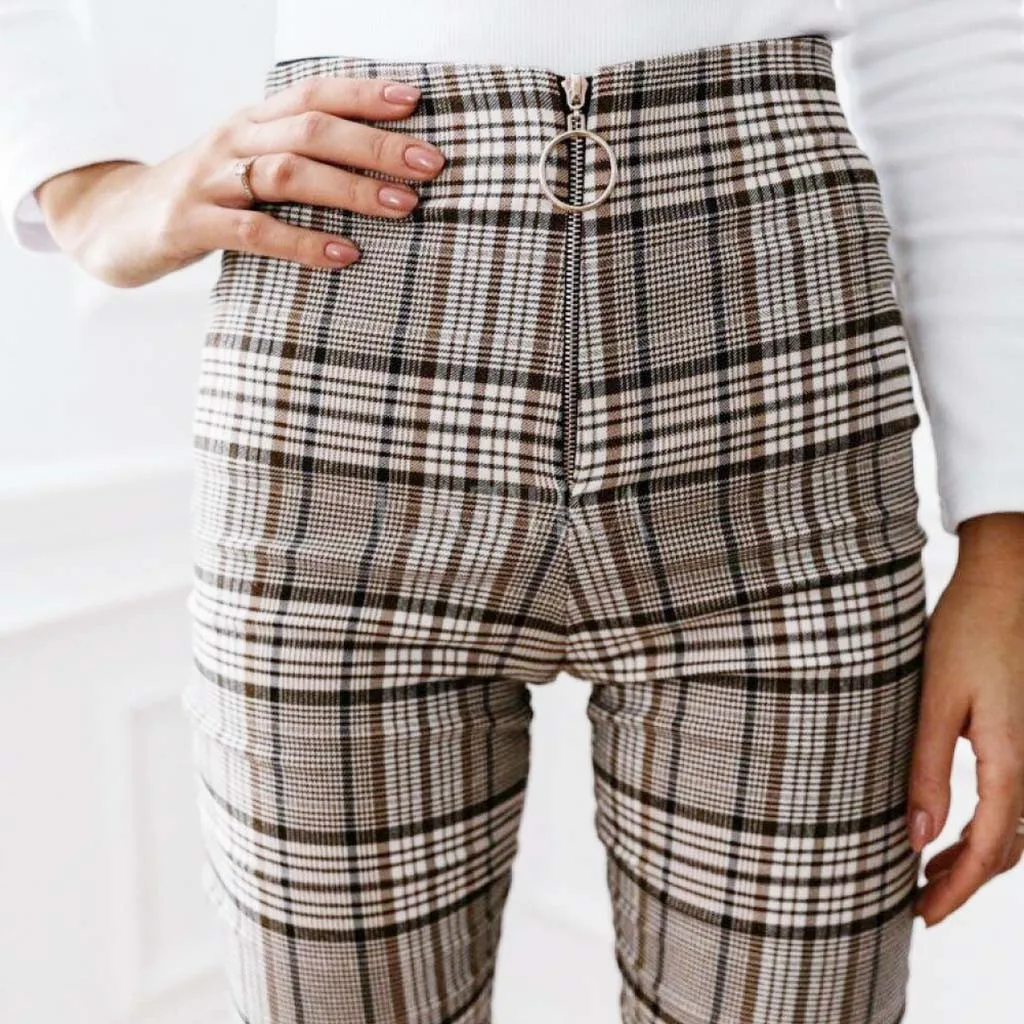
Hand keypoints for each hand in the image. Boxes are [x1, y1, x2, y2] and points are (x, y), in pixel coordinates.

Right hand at [33, 76, 446, 287]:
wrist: (114, 222)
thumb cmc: (202, 198)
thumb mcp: (246, 167)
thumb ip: (296, 161)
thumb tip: (378, 173)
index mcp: (251, 123)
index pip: (313, 94)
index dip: (364, 93)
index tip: (416, 102)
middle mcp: (234, 141)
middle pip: (311, 130)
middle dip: (375, 145)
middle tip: (430, 164)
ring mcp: (210, 182)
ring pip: (286, 174)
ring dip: (349, 188)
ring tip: (402, 206)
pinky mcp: (191, 225)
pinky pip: (254, 232)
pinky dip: (302, 243)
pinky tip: (344, 255)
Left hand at [906, 512, 1023, 927]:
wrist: (1006, 587)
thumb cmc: (967, 634)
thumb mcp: (935, 702)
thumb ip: (927, 770)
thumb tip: (915, 839)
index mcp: (1010, 761)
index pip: (989, 849)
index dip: (957, 889)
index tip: (924, 914)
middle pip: (1006, 851)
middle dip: (964, 884)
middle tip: (919, 905)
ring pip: (1013, 831)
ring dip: (973, 859)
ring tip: (927, 874)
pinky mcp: (1022, 740)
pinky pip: (1011, 803)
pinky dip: (983, 830)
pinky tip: (949, 828)